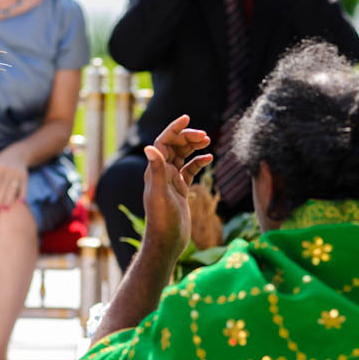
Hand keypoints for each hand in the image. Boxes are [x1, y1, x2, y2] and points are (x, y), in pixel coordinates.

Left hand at [0, 147, 28, 211]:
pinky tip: (20, 203)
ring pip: (13, 189)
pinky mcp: (25, 176)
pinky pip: (24, 187)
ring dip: (9, 200)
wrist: (16, 154)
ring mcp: (17, 173)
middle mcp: (8, 169)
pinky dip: (22, 195)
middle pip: (3, 188)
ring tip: (5, 209)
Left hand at [142, 115, 212, 260]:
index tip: (187, 118)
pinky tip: (209, 158)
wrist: (167, 242)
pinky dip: (198, 162)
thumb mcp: (161, 194)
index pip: (163, 142)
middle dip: (187, 137)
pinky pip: (189, 170)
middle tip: (204, 136)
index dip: (174, 129)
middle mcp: (161, 173)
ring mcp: (171, 181)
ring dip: (193, 146)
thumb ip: (157, 170)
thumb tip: (149, 147)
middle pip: (174, 146)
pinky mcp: (180, 189)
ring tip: (207, 141)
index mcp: (154, 170)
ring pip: (182, 156)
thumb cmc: (162, 220)